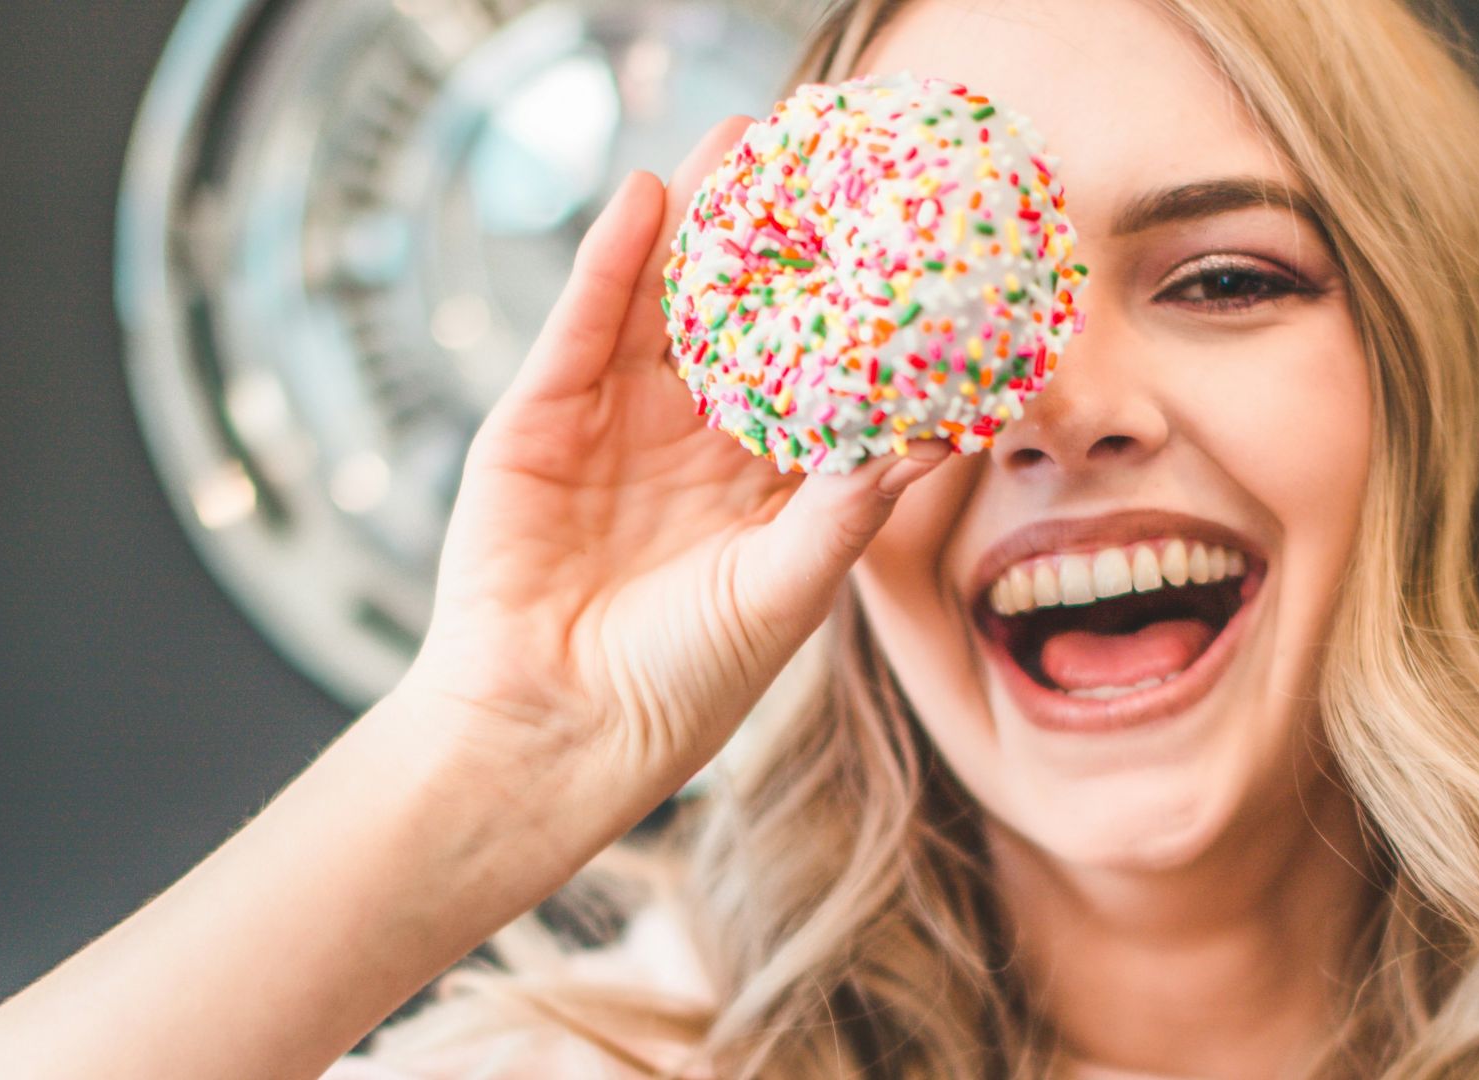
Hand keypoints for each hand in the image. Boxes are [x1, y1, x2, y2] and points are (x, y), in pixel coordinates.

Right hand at [394, 117, 952, 816]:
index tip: (898, 242)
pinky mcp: (539, 418)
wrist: (551, 732)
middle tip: (820, 155)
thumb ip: (849, 509)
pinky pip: (581, 325)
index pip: (815, 374)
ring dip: (698, 223)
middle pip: (741, 319)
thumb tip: (939, 436)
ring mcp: (614, 422)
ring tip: (740, 142)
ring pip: (662, 303)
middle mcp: (694, 442)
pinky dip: (609, 262)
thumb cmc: (681, 685)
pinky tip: (645, 199)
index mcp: (763, 484)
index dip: (850, 310)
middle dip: (776, 241)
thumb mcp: (783, 591)